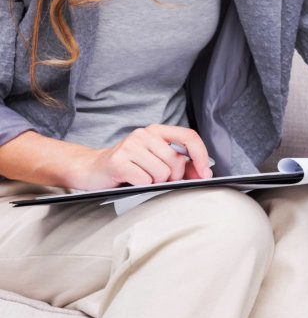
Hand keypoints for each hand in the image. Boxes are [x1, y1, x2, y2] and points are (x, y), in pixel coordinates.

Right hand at [69, 124, 212, 190]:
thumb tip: (203, 173)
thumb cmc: (128, 166)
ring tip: (141, 178)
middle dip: (173, 178)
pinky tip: (131, 181)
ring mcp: (130, 145)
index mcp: (157, 131)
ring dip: (155, 183)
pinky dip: (141, 186)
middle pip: (176, 161)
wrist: (92, 169)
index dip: (201, 155)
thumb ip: (180, 165)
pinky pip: (145, 181)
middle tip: (158, 179)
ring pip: (162, 173)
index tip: (205, 172)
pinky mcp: (119, 161)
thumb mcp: (156, 160)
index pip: (189, 136)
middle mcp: (145, 134)